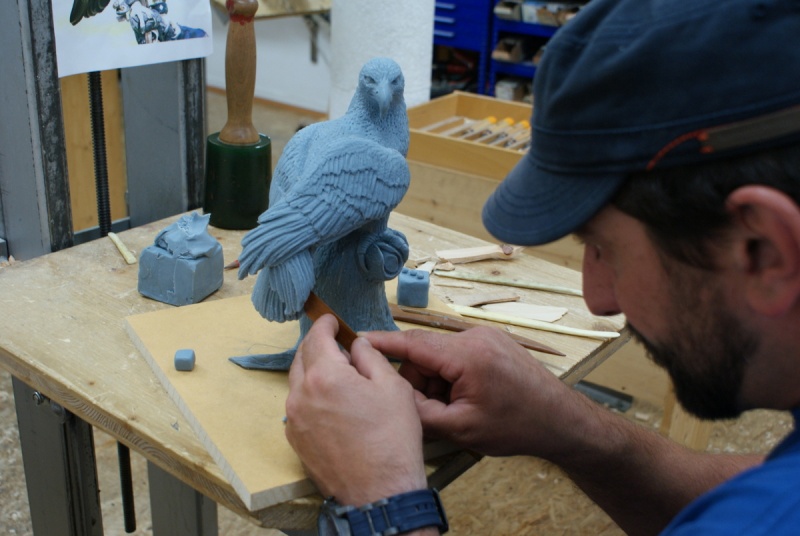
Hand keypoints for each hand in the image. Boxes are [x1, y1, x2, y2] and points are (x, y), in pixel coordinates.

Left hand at [285, 315, 426, 505]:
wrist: (379, 492)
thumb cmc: (391, 439)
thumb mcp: (393, 387)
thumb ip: (370, 357)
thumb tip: (356, 345)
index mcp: (325, 376)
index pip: (316, 337)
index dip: (324, 324)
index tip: (331, 319)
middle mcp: (301, 395)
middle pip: (302, 357)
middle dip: (317, 345)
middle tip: (335, 343)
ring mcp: (295, 419)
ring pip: (298, 382)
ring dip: (314, 370)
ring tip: (338, 374)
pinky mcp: (296, 440)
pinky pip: (299, 406)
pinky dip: (311, 395)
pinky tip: (333, 402)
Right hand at [363, 326, 594, 458]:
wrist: (561, 420)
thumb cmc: (517, 426)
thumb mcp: (462, 428)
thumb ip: (420, 412)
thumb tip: (392, 398)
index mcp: (467, 355)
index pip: (412, 344)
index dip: (381, 344)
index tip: (356, 340)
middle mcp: (476, 337)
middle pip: (426, 354)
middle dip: (422, 382)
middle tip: (437, 413)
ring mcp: (487, 336)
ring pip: (441, 356)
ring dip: (439, 381)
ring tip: (459, 409)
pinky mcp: (493, 341)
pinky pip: (458, 355)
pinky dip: (454, 376)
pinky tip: (469, 399)